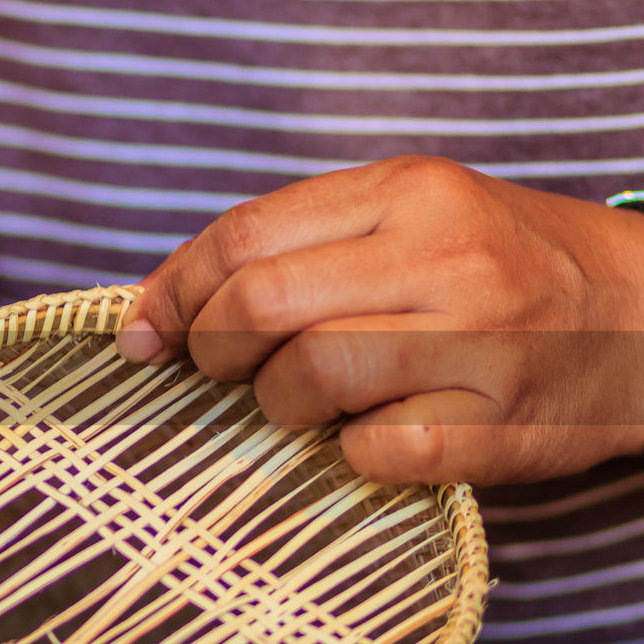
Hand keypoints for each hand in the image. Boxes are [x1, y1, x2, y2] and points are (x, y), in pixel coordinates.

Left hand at [118, 156, 643, 484]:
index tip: (142, 331)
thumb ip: (303, 242)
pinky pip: (374, 451)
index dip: (172, 290)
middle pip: (260, 307)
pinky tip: (363, 438)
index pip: (244, 235)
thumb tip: (169, 298)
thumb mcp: (412, 216)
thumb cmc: (502, 266)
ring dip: (274, 403)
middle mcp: (442, 256)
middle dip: (208, 350)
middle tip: (213, 370)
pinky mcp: (499, 425)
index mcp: (407, 190)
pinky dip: (345, 453)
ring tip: (297, 403)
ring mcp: (477, 342)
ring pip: (306, 377)